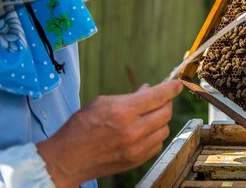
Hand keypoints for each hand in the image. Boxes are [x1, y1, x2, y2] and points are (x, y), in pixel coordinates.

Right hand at [36, 80, 183, 187]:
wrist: (67, 159)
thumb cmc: (81, 127)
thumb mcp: (103, 102)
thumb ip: (129, 96)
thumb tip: (149, 90)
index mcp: (124, 111)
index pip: (158, 96)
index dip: (172, 88)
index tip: (178, 84)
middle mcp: (134, 131)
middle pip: (166, 112)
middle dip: (166, 102)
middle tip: (160, 98)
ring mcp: (137, 148)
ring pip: (165, 129)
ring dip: (160, 119)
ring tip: (148, 115)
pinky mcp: (137, 160)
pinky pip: (157, 144)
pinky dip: (155, 135)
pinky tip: (145, 130)